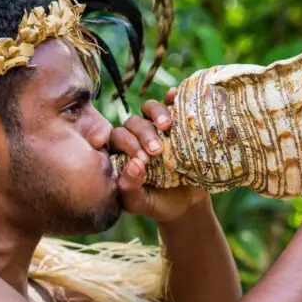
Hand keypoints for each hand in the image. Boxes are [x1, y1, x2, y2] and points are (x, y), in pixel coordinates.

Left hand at [112, 89, 208, 222]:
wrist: (186, 205)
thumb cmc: (156, 204)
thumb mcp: (139, 203)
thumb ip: (129, 188)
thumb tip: (134, 165)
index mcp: (120, 153)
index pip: (115, 138)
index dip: (126, 143)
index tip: (141, 160)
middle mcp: (136, 137)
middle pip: (132, 123)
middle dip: (142, 134)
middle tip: (156, 152)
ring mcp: (156, 128)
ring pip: (148, 108)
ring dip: (156, 114)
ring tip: (166, 127)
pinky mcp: (177, 124)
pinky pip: (171, 105)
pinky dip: (172, 98)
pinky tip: (175, 95)